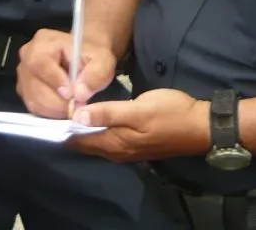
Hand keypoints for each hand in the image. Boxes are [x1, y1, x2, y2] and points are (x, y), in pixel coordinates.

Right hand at [16, 28, 116, 118]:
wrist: (83, 59)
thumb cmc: (92, 57)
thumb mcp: (103, 61)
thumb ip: (96, 74)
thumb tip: (79, 94)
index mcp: (43, 42)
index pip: (41, 63)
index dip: (55, 81)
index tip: (73, 94)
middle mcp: (27, 56)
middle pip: (34, 85)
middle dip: (58, 102)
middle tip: (77, 106)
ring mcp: (23, 74)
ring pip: (33, 100)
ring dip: (54, 110)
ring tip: (72, 107)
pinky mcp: (24, 90)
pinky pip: (33, 107)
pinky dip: (49, 113)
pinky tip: (63, 108)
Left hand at [66, 89, 210, 163]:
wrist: (201, 125)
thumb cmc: (170, 112)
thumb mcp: (138, 108)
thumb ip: (107, 113)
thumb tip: (76, 116)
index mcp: (115, 143)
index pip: (77, 140)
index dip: (63, 125)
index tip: (53, 107)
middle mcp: (117, 152)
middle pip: (84, 142)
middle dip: (70, 127)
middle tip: (60, 104)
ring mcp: (127, 150)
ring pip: (96, 141)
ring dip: (83, 128)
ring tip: (72, 107)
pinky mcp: (135, 144)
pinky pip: (107, 139)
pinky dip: (96, 129)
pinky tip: (95, 115)